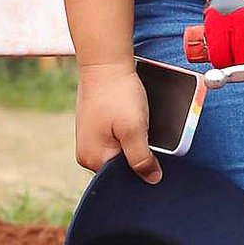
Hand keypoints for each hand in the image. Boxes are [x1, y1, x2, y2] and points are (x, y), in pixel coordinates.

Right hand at [74, 61, 159, 183]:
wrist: (105, 64)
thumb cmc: (118, 94)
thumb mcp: (134, 129)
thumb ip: (141, 158)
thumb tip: (151, 180)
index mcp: (93, 159)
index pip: (122, 179)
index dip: (141, 172)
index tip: (156, 161)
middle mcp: (87, 154)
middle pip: (120, 168)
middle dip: (137, 157)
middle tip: (148, 136)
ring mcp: (89, 141)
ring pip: (119, 152)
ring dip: (133, 144)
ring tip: (140, 125)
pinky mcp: (94, 128)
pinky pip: (114, 140)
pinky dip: (127, 134)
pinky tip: (134, 121)